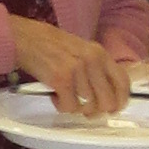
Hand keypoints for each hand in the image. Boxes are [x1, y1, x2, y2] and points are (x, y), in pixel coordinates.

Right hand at [7, 18, 135, 116]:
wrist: (25, 38)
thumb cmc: (51, 45)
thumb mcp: (82, 50)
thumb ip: (96, 69)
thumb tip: (107, 96)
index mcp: (100, 53)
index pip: (122, 82)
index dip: (120, 100)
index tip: (114, 108)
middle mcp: (92, 61)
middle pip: (107, 101)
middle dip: (97, 110)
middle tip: (85, 108)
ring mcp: (77, 70)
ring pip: (88, 107)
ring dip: (75, 107)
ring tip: (65, 95)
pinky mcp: (61, 79)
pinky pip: (70, 107)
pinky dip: (62, 106)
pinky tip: (55, 96)